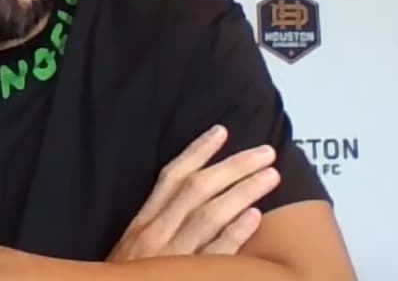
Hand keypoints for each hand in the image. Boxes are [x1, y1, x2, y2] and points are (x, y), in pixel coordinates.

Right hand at [107, 125, 280, 259]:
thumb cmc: (126, 278)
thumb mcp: (134, 249)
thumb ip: (159, 223)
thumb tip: (195, 195)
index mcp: (143, 223)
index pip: (172, 177)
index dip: (197, 152)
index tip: (222, 132)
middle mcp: (156, 235)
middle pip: (197, 190)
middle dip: (233, 167)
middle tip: (264, 153)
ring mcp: (173, 257)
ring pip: (209, 216)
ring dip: (243, 192)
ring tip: (270, 177)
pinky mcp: (187, 276)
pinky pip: (214, 254)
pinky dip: (234, 234)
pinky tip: (255, 217)